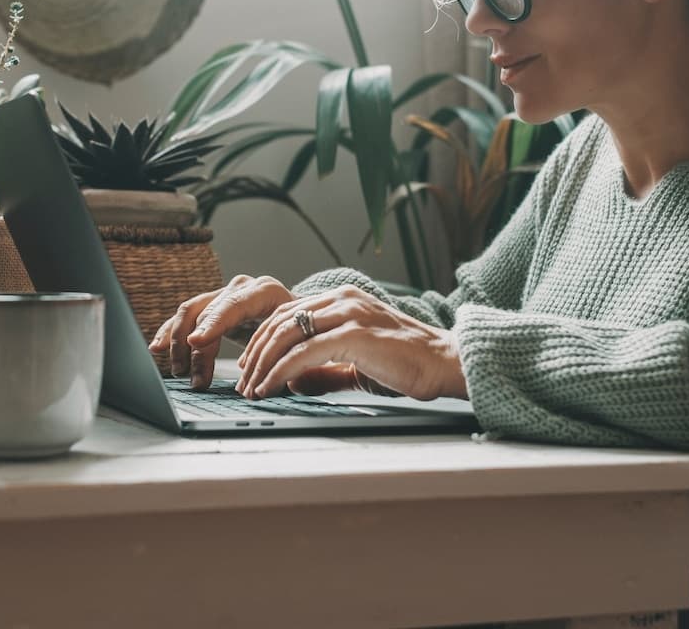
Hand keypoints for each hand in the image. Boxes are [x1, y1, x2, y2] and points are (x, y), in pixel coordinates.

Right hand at [148, 274, 294, 388]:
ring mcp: (225, 296)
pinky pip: (185, 318)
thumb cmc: (307, 330)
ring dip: (179, 343)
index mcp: (267, 292)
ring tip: (179, 373)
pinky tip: (157, 349)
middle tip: (188, 375)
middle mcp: (242, 288)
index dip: (214, 324)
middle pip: (207, 311)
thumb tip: (279, 380)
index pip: (235, 305)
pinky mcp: (214, 309)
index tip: (196, 342)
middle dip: (194, 346)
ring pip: (191, 313)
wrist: (305, 316)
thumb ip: (293, 355)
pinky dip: (170, 333)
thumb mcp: (306, 339)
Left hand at [235, 284, 467, 401]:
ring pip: (286, 334)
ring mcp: (348, 314)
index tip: (250, 367)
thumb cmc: (407, 364)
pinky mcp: (354, 335)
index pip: (287, 313)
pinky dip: (280, 372)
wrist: (444, 364)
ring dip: (262, 364)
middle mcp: (342, 299)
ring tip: (252, 389)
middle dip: (255, 353)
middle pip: (280, 320)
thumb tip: (293, 382)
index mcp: (342, 299)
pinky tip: (270, 388)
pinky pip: (303, 353)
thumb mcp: (356, 363)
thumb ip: (325, 369)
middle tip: (243, 382)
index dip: (262, 340)